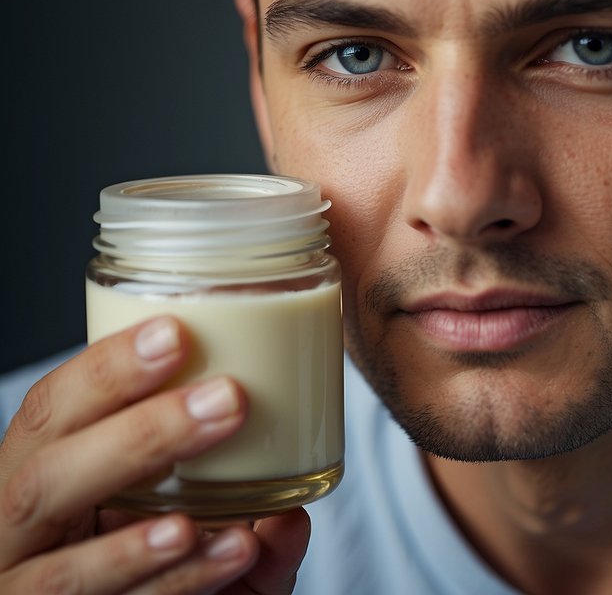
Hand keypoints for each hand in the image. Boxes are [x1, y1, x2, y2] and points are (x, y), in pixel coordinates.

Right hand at [0, 317, 311, 593]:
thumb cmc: (150, 576)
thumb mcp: (197, 534)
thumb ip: (245, 519)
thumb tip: (292, 515)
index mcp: (45, 478)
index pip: (51, 413)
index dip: (103, 372)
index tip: (175, 333)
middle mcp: (20, 534)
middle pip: (43, 479)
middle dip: (137, 437)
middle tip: (227, 399)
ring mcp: (25, 589)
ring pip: (60, 570)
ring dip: (137, 542)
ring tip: (197, 518)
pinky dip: (171, 586)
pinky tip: (227, 557)